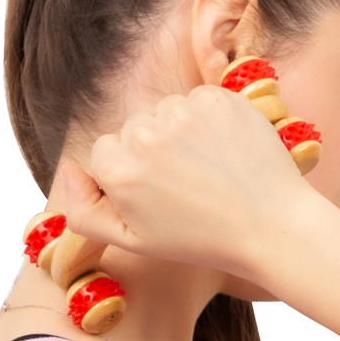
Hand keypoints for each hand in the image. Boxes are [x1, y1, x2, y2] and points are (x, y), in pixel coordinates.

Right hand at [63, 86, 311, 276]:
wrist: (271, 227)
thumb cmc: (201, 239)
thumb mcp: (134, 241)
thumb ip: (85, 212)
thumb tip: (68, 172)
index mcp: (118, 170)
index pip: (105, 153)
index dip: (132, 177)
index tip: (159, 197)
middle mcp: (144, 134)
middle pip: (134, 129)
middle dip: (154, 153)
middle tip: (188, 187)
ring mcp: (184, 112)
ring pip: (166, 112)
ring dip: (182, 134)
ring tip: (209, 171)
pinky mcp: (219, 98)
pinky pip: (198, 101)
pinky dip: (210, 121)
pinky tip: (226, 153)